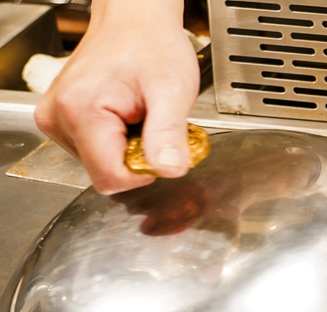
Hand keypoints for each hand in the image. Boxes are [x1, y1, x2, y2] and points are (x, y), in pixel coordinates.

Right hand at [34, 0, 198, 194]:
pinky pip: (95, 150)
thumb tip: (169, 170)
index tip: (160, 144)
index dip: (144, 172)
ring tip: (139, 113)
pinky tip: (127, 114)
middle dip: (136, 157)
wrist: (135, 20)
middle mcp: (58, 117)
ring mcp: (56, 119)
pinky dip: (117, 140)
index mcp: (80, 112)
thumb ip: (169, 135)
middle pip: (105, 172)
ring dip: (127, 148)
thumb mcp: (171, 91)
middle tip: (151, 121)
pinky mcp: (62, 118)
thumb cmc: (152, 46)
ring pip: (101, 164)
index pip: (111, 178)